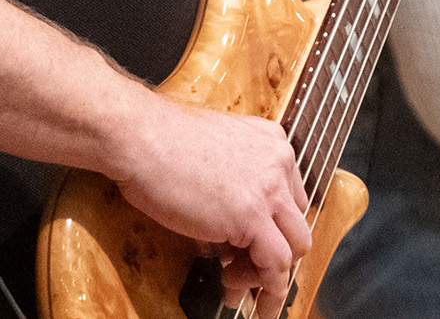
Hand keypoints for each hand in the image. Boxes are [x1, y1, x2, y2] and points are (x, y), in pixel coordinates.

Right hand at [107, 96, 311, 303]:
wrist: (142, 138)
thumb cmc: (161, 142)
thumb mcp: (215, 154)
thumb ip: (234, 184)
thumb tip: (231, 232)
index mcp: (271, 143)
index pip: (290, 197)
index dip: (273, 229)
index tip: (254, 248)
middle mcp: (278, 163)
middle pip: (297, 223)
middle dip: (276, 254)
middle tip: (244, 272)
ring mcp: (269, 189)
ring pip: (296, 246)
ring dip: (271, 278)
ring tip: (238, 290)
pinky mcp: (251, 216)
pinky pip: (276, 263)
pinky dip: (269, 288)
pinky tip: (254, 302)